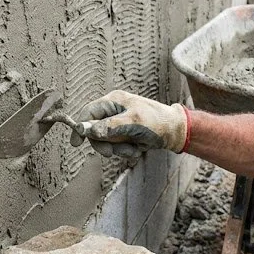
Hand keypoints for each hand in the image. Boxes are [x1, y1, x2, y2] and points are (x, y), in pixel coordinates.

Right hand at [70, 90, 189, 156]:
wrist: (176, 131)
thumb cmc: (157, 122)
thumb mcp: (134, 122)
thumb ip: (110, 126)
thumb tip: (89, 131)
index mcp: (113, 101)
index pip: (88, 112)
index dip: (81, 127)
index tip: (76, 143)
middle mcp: (114, 111)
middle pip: (95, 130)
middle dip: (104, 143)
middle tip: (112, 153)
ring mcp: (119, 123)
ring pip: (105, 141)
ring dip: (118, 149)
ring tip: (133, 148)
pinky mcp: (125, 134)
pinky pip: (116, 147)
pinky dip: (125, 150)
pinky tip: (138, 147)